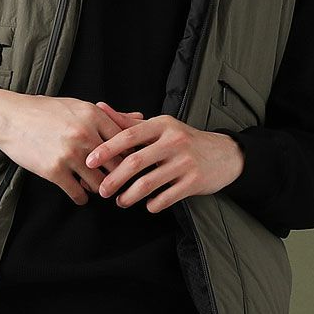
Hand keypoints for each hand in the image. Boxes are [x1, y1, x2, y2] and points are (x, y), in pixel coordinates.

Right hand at [0, 91, 148, 205]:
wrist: (9, 118)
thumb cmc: (45, 110)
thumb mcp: (79, 106)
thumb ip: (111, 115)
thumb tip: (140, 118)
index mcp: (94, 116)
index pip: (127, 142)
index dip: (132, 156)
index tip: (133, 166)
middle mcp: (85, 135)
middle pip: (117, 165)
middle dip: (120, 178)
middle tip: (120, 185)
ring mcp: (70, 154)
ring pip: (100, 183)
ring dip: (100, 189)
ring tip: (97, 188)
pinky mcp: (54, 171)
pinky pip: (78, 194)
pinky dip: (81, 197)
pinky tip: (79, 193)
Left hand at [86, 111, 245, 211]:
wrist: (224, 154)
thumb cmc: (184, 140)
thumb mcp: (160, 126)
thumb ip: (129, 122)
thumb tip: (100, 107)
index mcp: (162, 125)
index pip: (128, 136)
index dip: (106, 149)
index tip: (89, 161)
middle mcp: (174, 141)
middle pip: (135, 162)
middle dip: (114, 179)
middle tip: (101, 190)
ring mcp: (185, 162)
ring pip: (148, 183)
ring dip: (129, 196)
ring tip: (120, 201)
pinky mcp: (194, 182)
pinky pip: (166, 197)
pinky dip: (152, 204)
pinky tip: (147, 205)